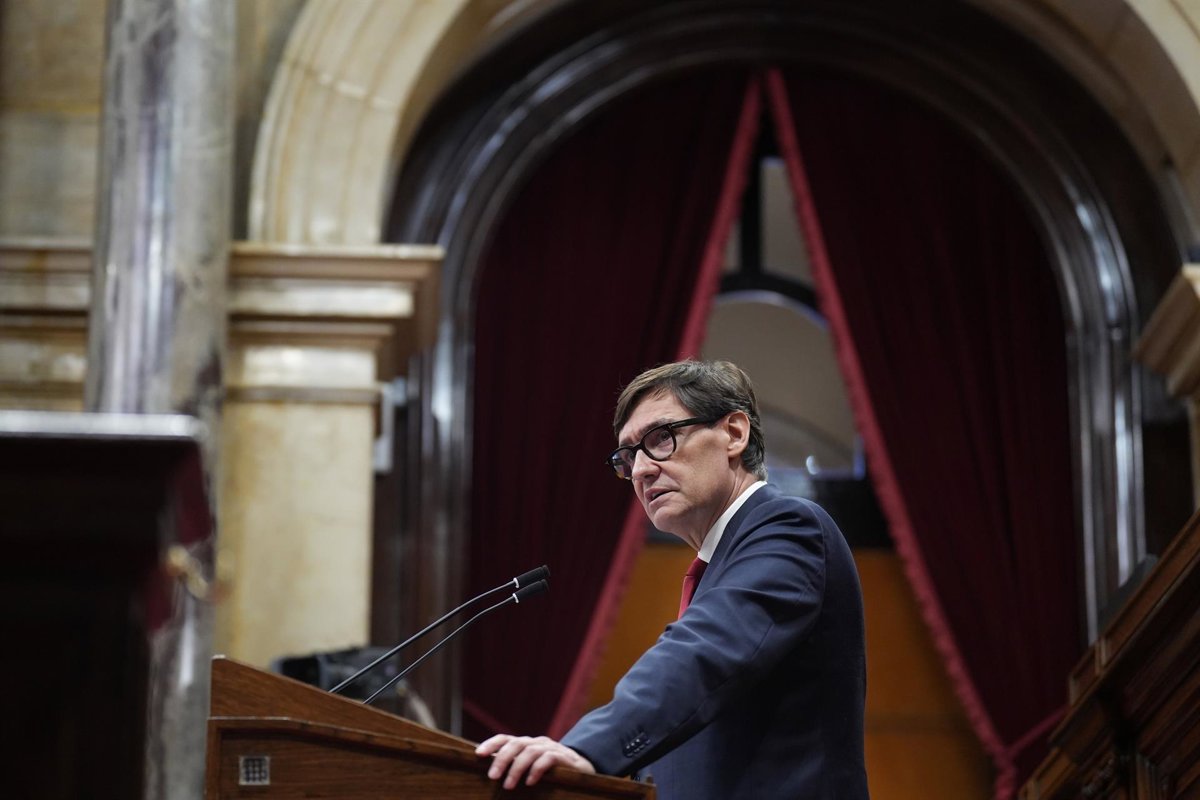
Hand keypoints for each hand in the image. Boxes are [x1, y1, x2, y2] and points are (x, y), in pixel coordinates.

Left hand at [475, 734, 594, 788]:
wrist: (582, 770)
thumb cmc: (551, 772)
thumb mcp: (531, 768)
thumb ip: (515, 767)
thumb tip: (491, 775)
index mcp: (526, 744)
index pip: (505, 739)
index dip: (491, 744)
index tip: (478, 754)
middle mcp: (537, 742)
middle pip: (516, 744)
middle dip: (502, 759)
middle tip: (492, 777)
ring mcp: (550, 748)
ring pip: (530, 752)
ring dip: (516, 768)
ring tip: (508, 786)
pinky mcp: (564, 758)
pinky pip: (548, 759)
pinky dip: (537, 770)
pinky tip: (530, 782)